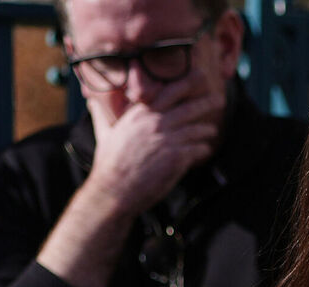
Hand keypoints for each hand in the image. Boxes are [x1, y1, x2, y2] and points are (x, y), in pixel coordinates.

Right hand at [86, 71, 223, 215]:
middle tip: (218, 99)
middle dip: (206, 102)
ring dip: (206, 129)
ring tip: (211, 130)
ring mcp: (167, 139)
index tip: (200, 76)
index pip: (169, 91)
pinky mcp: (176, 158)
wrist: (114, 189)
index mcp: (140, 113)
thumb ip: (100, 113)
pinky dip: (202, 148)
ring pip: (196, 129)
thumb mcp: (103, 132)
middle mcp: (156, 123)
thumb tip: (90, 99)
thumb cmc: (108, 163)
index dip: (187, 82)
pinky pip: (197, 149)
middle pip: (188, 107)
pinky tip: (205, 149)